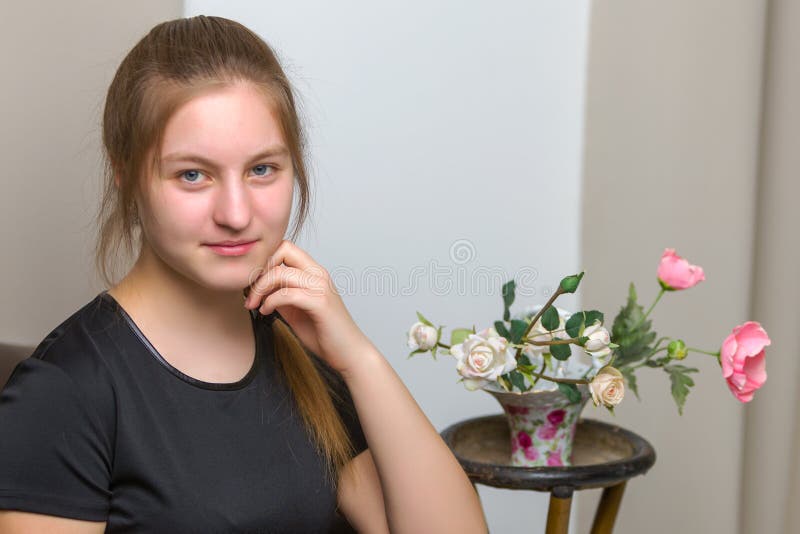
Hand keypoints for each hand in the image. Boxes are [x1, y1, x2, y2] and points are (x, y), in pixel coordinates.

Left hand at [243, 240, 372, 373]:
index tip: (253, 281)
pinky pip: (287, 294)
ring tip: (254, 304)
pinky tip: (266, 312)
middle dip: (259, 269)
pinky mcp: (320, 304)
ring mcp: (321, 287)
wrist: (348, 352)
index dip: (265, 260)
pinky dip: (270, 302)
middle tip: (249, 291)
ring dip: (260, 288)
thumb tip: (257, 287)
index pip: (285, 247)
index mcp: (314, 272)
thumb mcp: (296, 309)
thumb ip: (281, 294)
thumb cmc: (324, 332)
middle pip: (283, 250)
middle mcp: (319, 274)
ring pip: (281, 273)